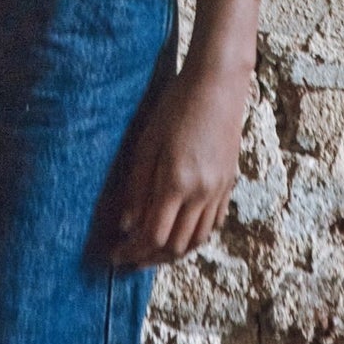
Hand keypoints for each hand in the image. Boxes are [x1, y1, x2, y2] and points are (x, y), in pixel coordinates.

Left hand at [111, 0, 261, 268]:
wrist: (217, 85)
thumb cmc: (176, 106)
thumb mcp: (148, 143)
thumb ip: (137, 187)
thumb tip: (127, 225)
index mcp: (177, 183)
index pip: (152, 235)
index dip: (132, 251)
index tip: (114, 254)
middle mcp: (201, 194)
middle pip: (175, 246)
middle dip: (148, 257)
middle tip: (128, 258)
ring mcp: (219, 191)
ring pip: (197, 241)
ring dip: (172, 253)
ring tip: (150, 252)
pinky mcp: (229, 184)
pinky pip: (212, 225)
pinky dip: (194, 237)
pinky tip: (179, 234)